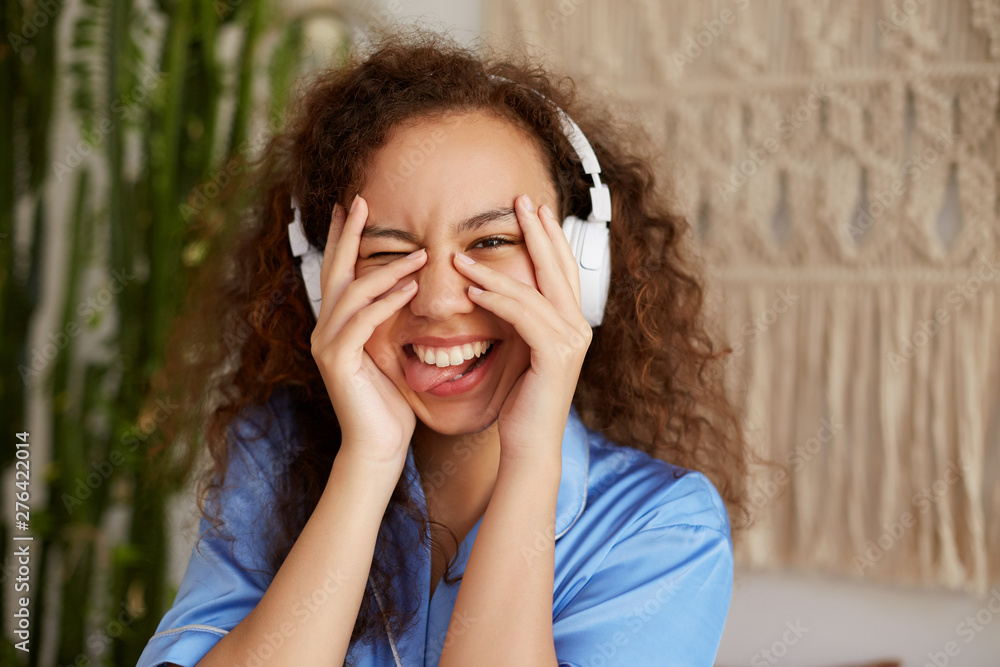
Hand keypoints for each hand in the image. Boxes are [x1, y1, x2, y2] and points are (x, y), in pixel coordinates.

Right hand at [310, 195, 427, 467]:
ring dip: (387, 269)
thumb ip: (390, 322)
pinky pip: (362, 322)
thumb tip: (411, 289)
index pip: (340, 272)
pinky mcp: (339, 362)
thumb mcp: (390, 354)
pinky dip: (387, 302)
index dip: (345, 238)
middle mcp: (325, 330)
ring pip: (353, 293)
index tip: (355, 207)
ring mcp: (328, 345)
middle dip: (349, 234)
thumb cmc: (390, 404)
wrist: (378, 447)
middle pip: (335, 271)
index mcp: (337, 326)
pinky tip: (409, 288)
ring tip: (420, 253)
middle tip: (362, 201)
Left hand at [452, 193, 592, 460]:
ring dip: (496, 269)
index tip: (534, 211)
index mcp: (573, 325)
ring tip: (463, 256)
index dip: (550, 238)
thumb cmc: (521, 404)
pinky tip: (473, 289)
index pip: (563, 271)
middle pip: (558, 268)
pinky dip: (497, 299)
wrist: (529, 446)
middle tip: (519, 201)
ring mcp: (571, 341)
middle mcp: (578, 328)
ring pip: (534, 290)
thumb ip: (521, 322)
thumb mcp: (521, 353)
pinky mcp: (554, 355)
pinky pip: (522, 316)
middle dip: (537, 232)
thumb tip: (499, 290)